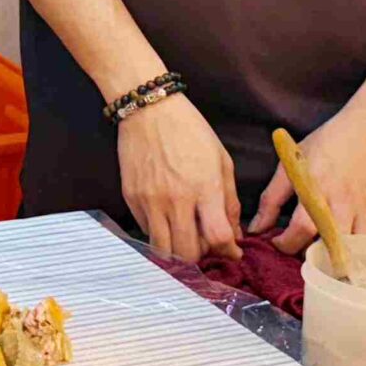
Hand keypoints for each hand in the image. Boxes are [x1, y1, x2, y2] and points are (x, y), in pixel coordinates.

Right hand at [117, 94, 240, 263]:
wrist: (147, 109)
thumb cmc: (189, 130)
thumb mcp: (221, 160)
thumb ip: (230, 200)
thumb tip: (233, 234)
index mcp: (204, 187)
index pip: (218, 237)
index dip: (229, 252)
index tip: (232, 252)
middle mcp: (175, 199)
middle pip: (189, 253)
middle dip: (203, 256)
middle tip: (207, 244)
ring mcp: (150, 201)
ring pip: (164, 250)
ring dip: (178, 252)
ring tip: (186, 238)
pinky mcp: (131, 198)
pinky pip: (146, 231)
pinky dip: (160, 234)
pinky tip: (168, 220)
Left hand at [250, 106, 365, 253]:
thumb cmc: (329, 143)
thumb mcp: (292, 163)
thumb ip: (271, 198)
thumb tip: (256, 228)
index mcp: (318, 190)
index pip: (300, 230)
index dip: (285, 244)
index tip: (277, 242)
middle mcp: (344, 205)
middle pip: (328, 247)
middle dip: (310, 255)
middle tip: (300, 248)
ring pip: (352, 251)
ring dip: (336, 256)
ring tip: (323, 249)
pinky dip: (358, 251)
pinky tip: (346, 243)